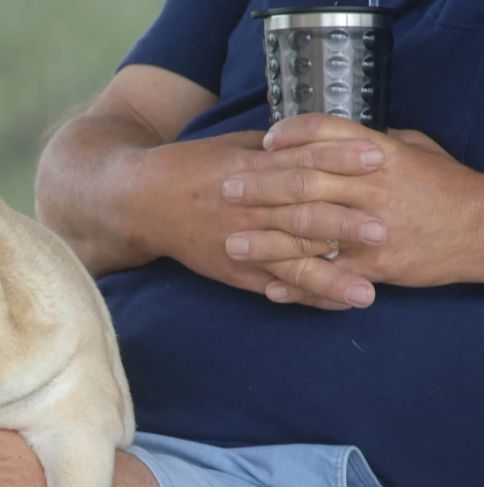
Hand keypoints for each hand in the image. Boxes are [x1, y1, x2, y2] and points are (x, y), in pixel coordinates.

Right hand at [121, 129, 386, 307]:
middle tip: (385, 230)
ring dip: (330, 277)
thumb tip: (322, 139)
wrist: (143, 202)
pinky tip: (336, 305)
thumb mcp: (233, 146)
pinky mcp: (233, 271)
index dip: (340, 160)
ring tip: (368, 291)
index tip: (378, 158)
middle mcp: (247, 210)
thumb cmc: (192, 167)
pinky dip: (305, 298)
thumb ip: (277, 148)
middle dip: (343, 225)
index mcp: (248, 170)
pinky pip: (274, 287)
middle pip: (300, 216)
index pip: (301, 164)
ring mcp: (240, 244)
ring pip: (290, 263)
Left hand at [222, 114, 483, 306]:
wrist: (480, 231)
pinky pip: (326, 276)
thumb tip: (329, 138)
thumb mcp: (411, 150)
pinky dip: (295, 284)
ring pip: (307, 232)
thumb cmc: (443, 187)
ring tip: (232, 243)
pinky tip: (267, 287)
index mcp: (379, 153)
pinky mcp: (374, 267)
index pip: (324, 133)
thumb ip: (367, 144)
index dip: (290, 135)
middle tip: (226, 190)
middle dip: (260, 186)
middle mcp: (371, 187)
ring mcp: (370, 229)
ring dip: (265, 240)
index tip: (262, 144)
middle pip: (304, 180)